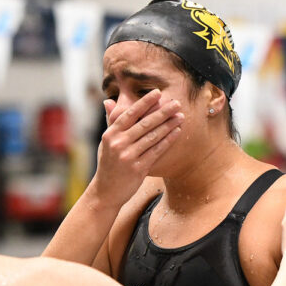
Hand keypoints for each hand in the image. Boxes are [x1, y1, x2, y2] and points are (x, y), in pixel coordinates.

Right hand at [91, 89, 183, 206]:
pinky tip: (177, 132)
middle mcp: (118, 143)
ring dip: (169, 125)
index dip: (144, 103)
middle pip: (144, 124)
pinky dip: (167, 141)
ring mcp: (128, 156)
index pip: (129, 114)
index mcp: (110, 134)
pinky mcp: (138, 168)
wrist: (105, 192)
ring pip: (152, 137)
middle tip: (176, 103)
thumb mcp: (106, 142)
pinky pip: (156, 151)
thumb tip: (108, 101)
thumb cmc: (107, 164)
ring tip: (180, 116)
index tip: (157, 93)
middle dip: (162, 112)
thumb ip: (111, 122)